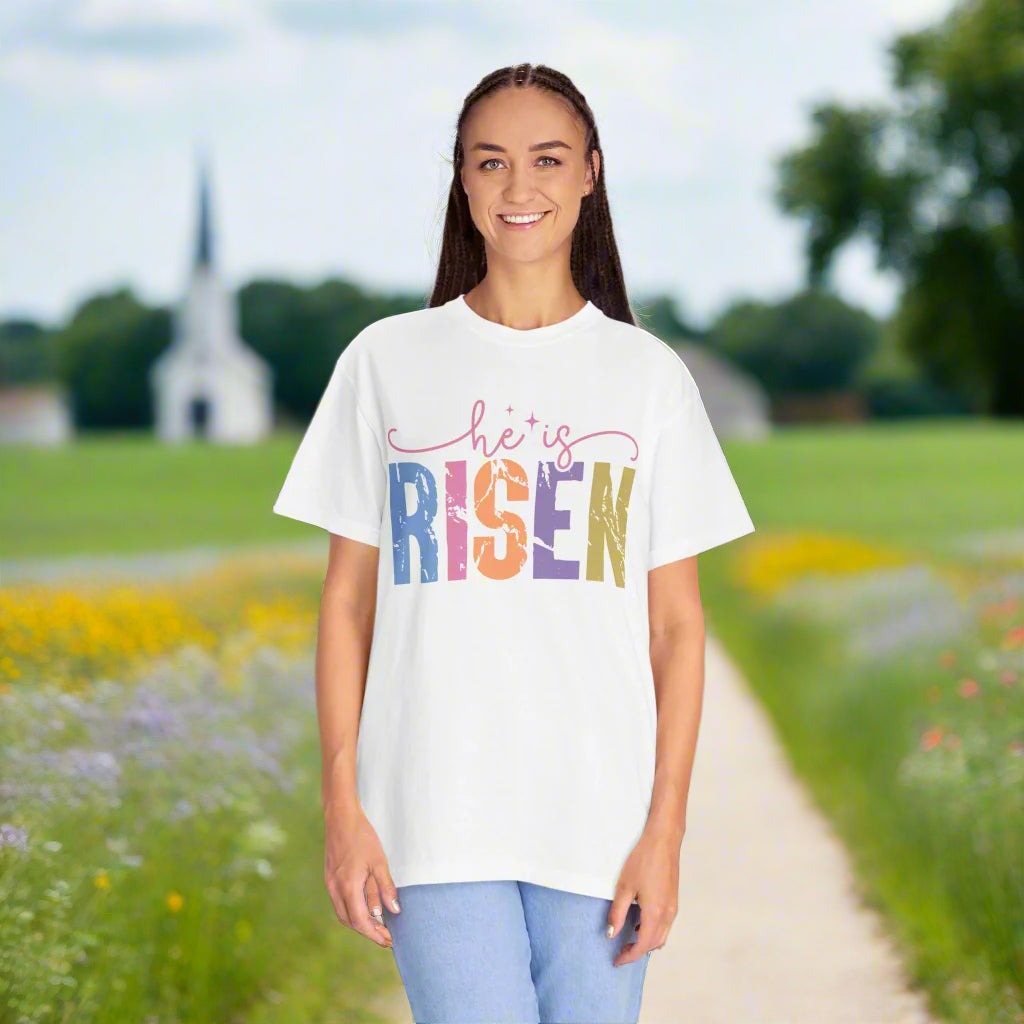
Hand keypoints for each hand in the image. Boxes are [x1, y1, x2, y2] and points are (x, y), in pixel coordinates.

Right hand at [323, 803, 400, 948]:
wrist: (341, 818)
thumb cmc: (362, 837)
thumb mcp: (379, 862)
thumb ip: (386, 888)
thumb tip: (394, 911)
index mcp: (348, 887)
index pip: (360, 921)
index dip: (375, 934)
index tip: (388, 940)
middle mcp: (335, 890)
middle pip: (350, 922)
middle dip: (368, 932)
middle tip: (385, 937)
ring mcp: (330, 884)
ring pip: (343, 914)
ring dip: (359, 923)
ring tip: (377, 926)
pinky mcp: (330, 878)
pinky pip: (340, 903)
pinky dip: (352, 911)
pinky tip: (365, 908)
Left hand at [607, 825, 680, 965]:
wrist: (663, 840)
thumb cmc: (643, 860)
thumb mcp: (624, 886)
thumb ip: (618, 912)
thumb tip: (611, 934)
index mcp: (655, 913)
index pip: (643, 945)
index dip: (629, 956)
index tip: (617, 961)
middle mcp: (668, 914)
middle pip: (654, 944)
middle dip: (637, 951)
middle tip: (620, 952)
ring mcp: (673, 907)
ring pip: (662, 935)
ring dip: (647, 942)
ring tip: (629, 939)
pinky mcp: (674, 899)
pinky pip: (665, 925)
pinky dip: (654, 931)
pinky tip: (641, 923)